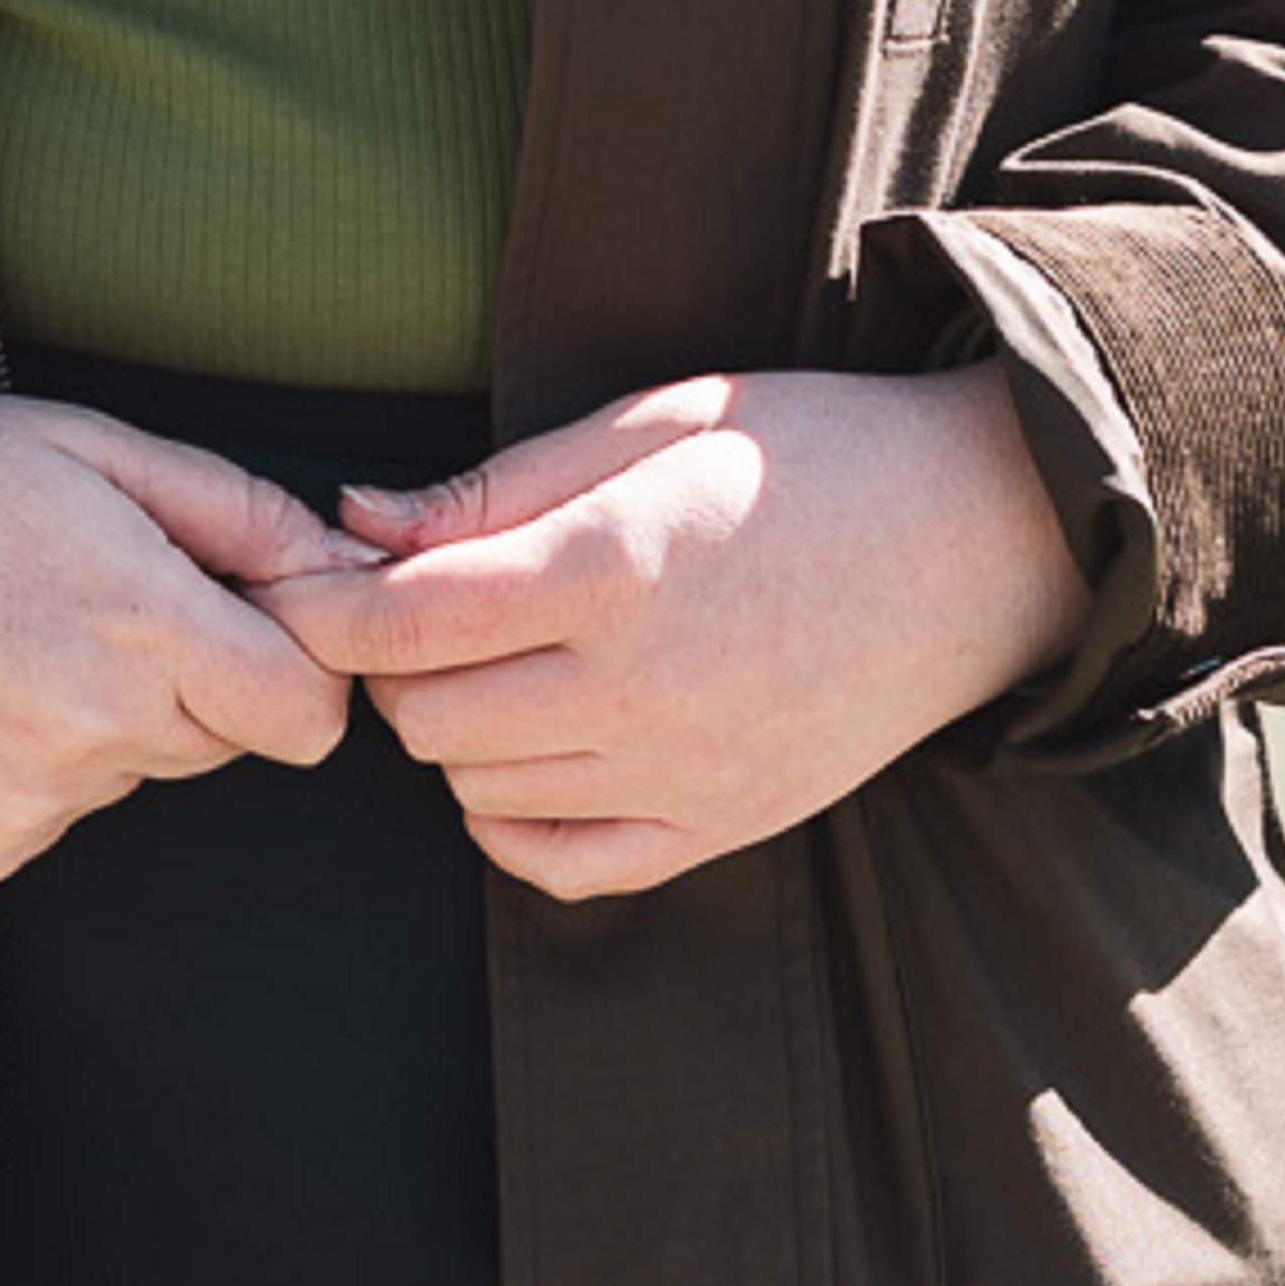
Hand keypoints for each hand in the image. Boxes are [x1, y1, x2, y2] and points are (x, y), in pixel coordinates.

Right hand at [0, 393, 359, 891]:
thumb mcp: (88, 444)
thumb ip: (237, 508)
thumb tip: (348, 565)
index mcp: (140, 625)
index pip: (306, 715)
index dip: (293, 670)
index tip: (249, 630)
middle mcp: (92, 735)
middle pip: (216, 741)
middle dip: (183, 680)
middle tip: (79, 604)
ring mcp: (24, 809)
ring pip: (125, 777)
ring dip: (94, 723)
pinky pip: (44, 818)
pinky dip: (18, 769)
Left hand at [256, 368, 1089, 902]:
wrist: (982, 541)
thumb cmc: (811, 456)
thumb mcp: (653, 423)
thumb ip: (497, 485)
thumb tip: (355, 520)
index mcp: (619, 567)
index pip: (406, 621)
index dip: (324, 606)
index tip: (303, 583)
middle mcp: (644, 688)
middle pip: (426, 715)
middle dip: (391, 663)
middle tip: (417, 610)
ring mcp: (686, 772)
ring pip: (478, 789)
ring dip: (454, 730)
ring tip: (494, 663)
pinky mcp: (722, 825)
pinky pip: (560, 862)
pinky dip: (513, 815)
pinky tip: (536, 747)